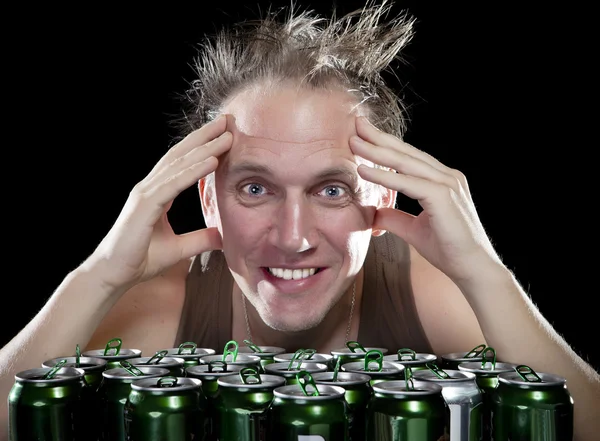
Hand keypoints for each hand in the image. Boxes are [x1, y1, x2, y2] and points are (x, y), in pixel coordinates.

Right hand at [86, 115, 232, 289]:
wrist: (114, 275)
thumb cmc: (140, 259)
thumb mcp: (179, 248)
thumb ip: (200, 239)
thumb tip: (222, 236)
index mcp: (157, 193)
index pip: (182, 162)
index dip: (202, 146)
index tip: (224, 134)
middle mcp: (150, 188)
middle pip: (181, 154)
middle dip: (205, 136)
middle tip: (228, 121)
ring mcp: (146, 194)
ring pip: (180, 164)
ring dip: (205, 147)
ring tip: (226, 135)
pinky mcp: (145, 205)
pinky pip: (174, 184)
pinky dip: (194, 171)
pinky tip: (212, 160)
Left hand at [349, 116, 500, 283]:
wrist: (472, 270)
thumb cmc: (448, 249)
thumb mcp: (413, 229)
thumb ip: (395, 217)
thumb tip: (374, 213)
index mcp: (442, 181)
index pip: (408, 158)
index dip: (385, 145)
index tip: (362, 135)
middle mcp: (446, 177)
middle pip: (406, 152)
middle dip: (378, 137)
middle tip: (356, 122)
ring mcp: (448, 184)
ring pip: (406, 162)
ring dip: (377, 151)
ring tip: (354, 141)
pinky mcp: (444, 197)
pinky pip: (408, 182)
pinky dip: (384, 176)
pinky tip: (363, 170)